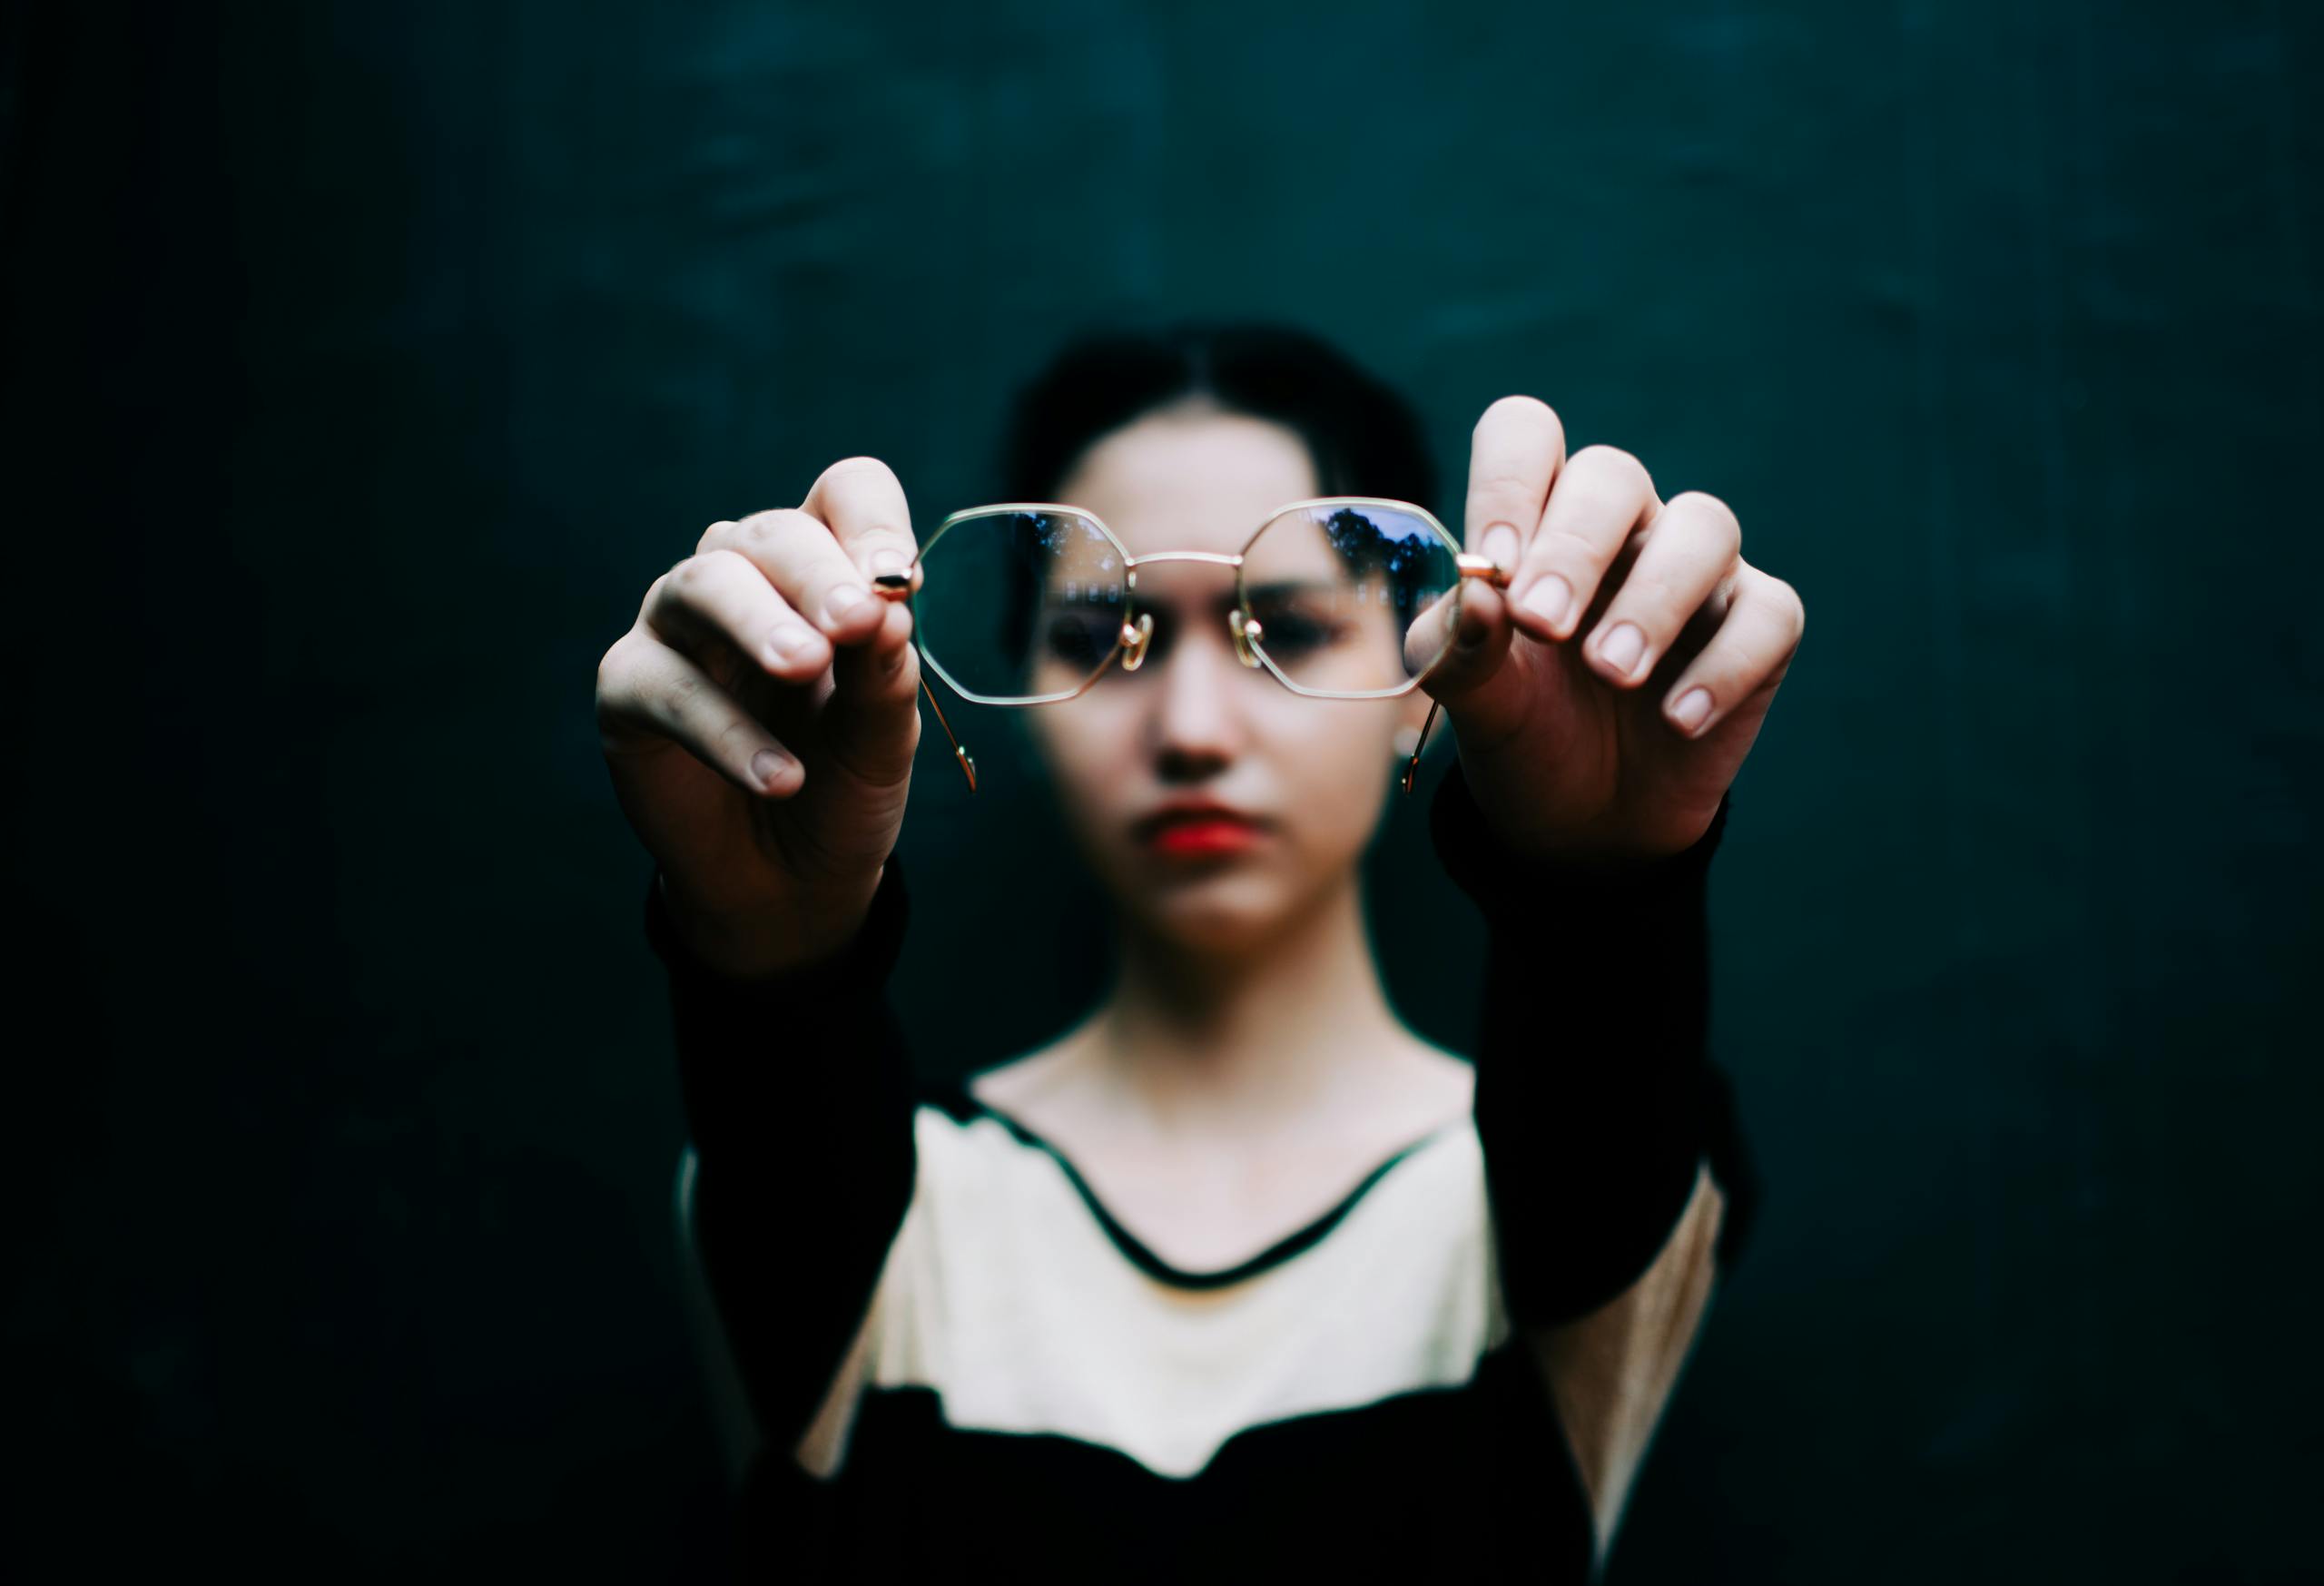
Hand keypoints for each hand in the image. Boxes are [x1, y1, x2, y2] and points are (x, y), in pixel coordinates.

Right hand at [595, 458, 922, 975]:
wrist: (789, 876)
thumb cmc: (841, 779)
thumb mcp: (882, 734)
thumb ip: (887, 675)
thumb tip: (890, 611)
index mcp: (820, 567)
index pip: (844, 495)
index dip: (871, 523)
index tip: (898, 581)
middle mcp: (743, 575)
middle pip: (773, 534)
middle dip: (817, 574)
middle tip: (856, 621)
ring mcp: (677, 625)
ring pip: (704, 585)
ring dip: (759, 624)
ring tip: (804, 669)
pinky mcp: (628, 688)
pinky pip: (667, 689)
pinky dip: (725, 732)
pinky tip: (778, 776)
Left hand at [1418, 397, 1804, 864]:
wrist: (1582, 823)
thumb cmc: (1523, 729)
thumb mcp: (1474, 700)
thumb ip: (1457, 648)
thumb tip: (1477, 598)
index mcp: (1538, 519)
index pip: (1525, 437)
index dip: (1509, 483)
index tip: (1493, 567)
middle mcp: (1621, 528)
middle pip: (1613, 476)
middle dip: (1575, 547)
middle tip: (1544, 626)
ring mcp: (1698, 572)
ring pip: (1704, 527)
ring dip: (1654, 600)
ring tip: (1613, 674)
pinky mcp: (1759, 629)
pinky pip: (1768, 613)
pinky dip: (1725, 666)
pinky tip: (1677, 720)